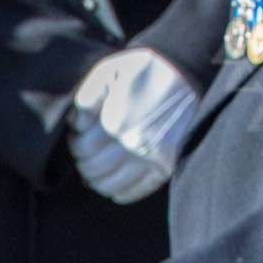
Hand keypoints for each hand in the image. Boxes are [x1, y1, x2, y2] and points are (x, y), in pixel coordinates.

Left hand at [69, 47, 197, 204]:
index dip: (75, 144)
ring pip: (111, 185)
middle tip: (87, 152)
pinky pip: (138, 190)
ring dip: (97, 180)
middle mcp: (134, 144)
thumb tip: (76, 124)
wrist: (187, 70)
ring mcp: (152, 157)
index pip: (82, 149)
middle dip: (84, 162)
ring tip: (98, 167)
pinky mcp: (167, 164)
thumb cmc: (144, 69)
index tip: (79, 136)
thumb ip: (87, 96)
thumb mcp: (110, 70)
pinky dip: (121, 193)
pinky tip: (114, 186)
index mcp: (117, 121)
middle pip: (93, 170)